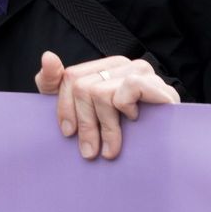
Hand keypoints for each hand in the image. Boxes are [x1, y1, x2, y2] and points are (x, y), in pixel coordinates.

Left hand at [35, 51, 179, 159]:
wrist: (162, 155)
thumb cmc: (117, 131)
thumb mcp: (76, 107)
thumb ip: (54, 82)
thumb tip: (48, 56)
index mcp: (104, 67)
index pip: (71, 77)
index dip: (65, 107)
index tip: (67, 134)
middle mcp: (123, 65)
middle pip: (84, 87)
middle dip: (84, 123)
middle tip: (89, 151)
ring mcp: (142, 73)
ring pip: (101, 92)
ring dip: (104, 126)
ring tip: (109, 150)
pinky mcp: (158, 86)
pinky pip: (130, 87)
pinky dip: (125, 106)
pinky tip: (133, 120)